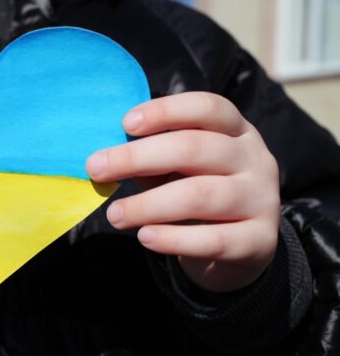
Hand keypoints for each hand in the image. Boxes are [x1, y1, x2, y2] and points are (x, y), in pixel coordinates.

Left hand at [86, 92, 279, 292]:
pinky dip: (172, 239)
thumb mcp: (178, 169)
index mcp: (235, 130)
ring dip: (148, 205)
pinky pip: (212, 240)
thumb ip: (151, 158)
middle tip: (95, 169)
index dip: (165, 111)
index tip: (125, 124)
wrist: (241, 248)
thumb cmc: (196, 194)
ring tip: (114, 215)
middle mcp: (254, 159)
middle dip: (137, 157)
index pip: (207, 108)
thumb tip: (103, 156)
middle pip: (195, 148)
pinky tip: (144, 237)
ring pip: (200, 196)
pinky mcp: (258, 240)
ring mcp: (261, 199)